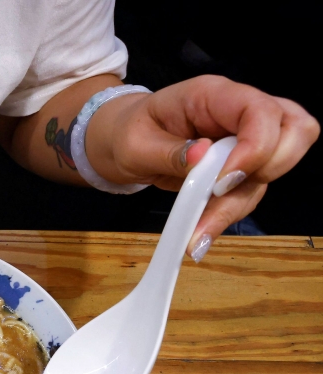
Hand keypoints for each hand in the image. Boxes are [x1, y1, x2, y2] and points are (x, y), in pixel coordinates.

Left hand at [88, 75, 318, 258]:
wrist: (121, 142)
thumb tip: (201, 157)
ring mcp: (245, 141)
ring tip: (197, 234)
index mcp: (214, 96)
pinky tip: (201, 234)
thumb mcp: (134, 143)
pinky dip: (228, 215)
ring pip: (272, 172)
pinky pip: (250, 192)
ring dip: (237, 206)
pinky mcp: (240, 168)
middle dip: (271, 168)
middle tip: (222, 194)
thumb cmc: (128, 133)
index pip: (261, 110)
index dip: (256, 146)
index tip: (221, 181)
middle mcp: (238, 114)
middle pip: (295, 130)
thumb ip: (167, 151)